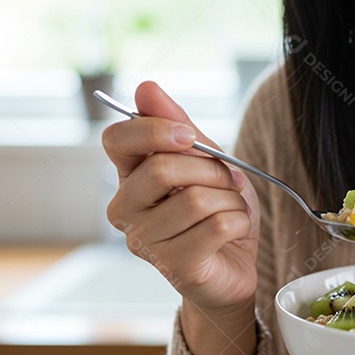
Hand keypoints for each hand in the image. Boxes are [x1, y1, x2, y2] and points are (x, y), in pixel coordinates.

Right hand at [103, 81, 260, 354]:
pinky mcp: (175, 267)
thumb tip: (145, 87)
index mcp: (129, 177)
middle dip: (211, 169)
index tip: (189, 135)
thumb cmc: (217, 212)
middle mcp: (126, 210)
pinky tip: (233, 231)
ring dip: (230, 199)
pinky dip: (239, 222)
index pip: (116, 139)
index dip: (154, 129)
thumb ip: (178, 125)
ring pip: (196, 200)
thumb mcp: (206, 161)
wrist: (236, 267)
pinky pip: (217, 226)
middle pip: (162, 169)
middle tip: (228, 180)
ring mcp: (146, 242)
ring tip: (230, 209)